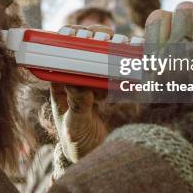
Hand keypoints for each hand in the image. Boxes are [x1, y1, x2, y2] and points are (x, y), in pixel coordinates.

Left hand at [50, 24, 112, 162]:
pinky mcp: (108, 87)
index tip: (83, 35)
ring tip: (122, 44)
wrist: (92, 156)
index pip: (61, 52)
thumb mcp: (74, 126)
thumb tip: (79, 82)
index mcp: (60, 83)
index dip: (71, 38)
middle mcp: (75, 77)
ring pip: (102, 55)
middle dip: (96, 38)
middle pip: (84, 48)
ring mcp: (93, 81)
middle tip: (107, 38)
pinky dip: (124, 62)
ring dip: (112, 47)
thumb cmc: (75, 142)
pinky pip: (115, 69)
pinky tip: (132, 56)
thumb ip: (77, 106)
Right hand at [144, 2, 192, 163]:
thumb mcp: (148, 95)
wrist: (184, 144)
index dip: (170, 21)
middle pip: (187, 8)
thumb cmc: (166, 126)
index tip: (177, 31)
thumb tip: (160, 67)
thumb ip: (154, 73)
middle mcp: (179, 48)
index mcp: (157, 54)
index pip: (160, 16)